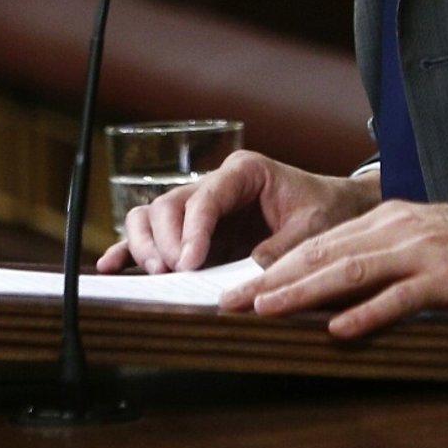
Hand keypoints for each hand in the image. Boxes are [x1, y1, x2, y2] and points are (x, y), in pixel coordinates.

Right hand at [94, 151, 378, 274]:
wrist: (335, 210)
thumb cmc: (324, 212)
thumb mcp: (313, 229)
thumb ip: (282, 249)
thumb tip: (247, 275)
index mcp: (245, 172)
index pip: (206, 196)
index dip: (193, 229)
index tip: (190, 263)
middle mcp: (216, 185)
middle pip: (169, 203)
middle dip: (166, 239)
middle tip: (173, 272)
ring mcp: (201, 209)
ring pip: (152, 214)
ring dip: (146, 243)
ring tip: (156, 274)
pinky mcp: (194, 233)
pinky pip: (154, 234)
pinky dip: (131, 248)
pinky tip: (112, 265)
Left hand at [218, 185, 447, 337]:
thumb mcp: (428, 245)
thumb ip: (387, 263)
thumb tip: (341, 295)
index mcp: (389, 219)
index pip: (318, 243)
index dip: (274, 267)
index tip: (238, 290)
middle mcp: (397, 227)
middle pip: (321, 253)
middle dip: (270, 279)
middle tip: (228, 303)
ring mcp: (421, 250)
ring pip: (349, 269)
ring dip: (301, 292)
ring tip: (264, 311)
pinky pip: (400, 297)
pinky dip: (367, 313)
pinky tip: (339, 329)